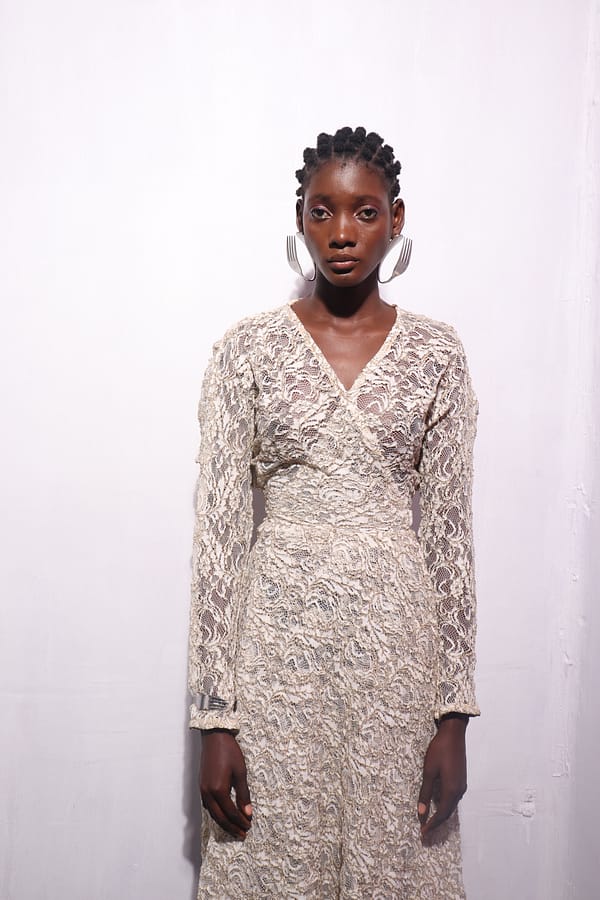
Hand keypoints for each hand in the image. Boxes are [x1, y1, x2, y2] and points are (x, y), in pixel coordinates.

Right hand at [199, 729, 252, 839]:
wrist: (214, 737)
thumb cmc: (229, 752)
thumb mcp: (240, 772)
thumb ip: (243, 794)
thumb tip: (247, 813)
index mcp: (218, 790)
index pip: (231, 813)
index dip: (240, 822)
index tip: (249, 827)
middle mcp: (208, 793)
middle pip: (220, 817)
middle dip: (231, 827)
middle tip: (242, 834)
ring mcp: (203, 790)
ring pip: (212, 813)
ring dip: (224, 823)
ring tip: (234, 829)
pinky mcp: (202, 785)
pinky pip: (208, 806)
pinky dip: (216, 814)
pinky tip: (223, 815)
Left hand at [418, 715, 467, 842]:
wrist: (453, 733)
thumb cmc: (439, 750)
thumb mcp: (429, 771)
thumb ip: (425, 793)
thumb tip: (421, 812)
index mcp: (452, 790)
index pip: (442, 814)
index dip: (432, 825)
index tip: (423, 833)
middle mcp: (459, 790)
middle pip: (448, 812)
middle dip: (436, 823)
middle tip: (425, 832)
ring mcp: (462, 784)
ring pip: (451, 806)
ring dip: (441, 815)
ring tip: (429, 821)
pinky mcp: (461, 779)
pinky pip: (453, 798)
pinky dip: (445, 806)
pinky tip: (438, 806)